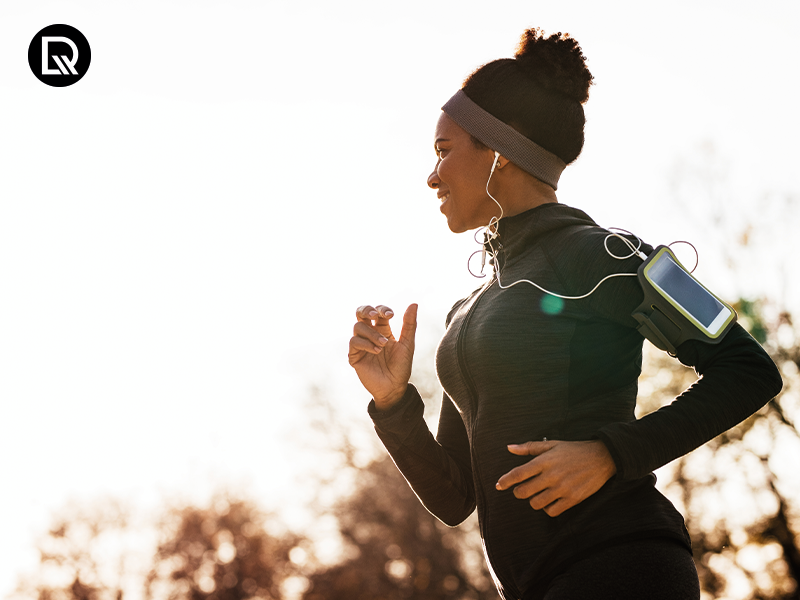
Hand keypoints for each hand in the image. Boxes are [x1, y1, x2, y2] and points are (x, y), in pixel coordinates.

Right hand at [348, 304, 416, 409]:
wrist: (394, 388)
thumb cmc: (401, 367)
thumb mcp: (407, 344)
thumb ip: (409, 324)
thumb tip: (414, 303)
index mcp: (382, 330)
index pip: (377, 312)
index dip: (382, 309)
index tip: (391, 314)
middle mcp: (370, 335)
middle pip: (360, 313)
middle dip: (366, 310)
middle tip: (375, 314)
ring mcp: (361, 345)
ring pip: (358, 327)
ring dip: (372, 333)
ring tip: (383, 344)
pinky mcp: (355, 356)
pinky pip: (354, 342)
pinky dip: (366, 344)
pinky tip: (377, 351)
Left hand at [495, 440, 616, 516]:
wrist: (602, 458)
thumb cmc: (574, 450)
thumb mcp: (552, 444)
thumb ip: (529, 448)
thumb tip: (509, 448)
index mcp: (544, 461)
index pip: (518, 474)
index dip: (505, 481)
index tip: (498, 485)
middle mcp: (551, 476)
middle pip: (524, 492)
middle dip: (518, 492)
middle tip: (521, 489)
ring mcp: (562, 488)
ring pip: (536, 503)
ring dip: (533, 500)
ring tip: (537, 494)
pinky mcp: (572, 499)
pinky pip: (552, 511)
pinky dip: (547, 508)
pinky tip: (549, 501)